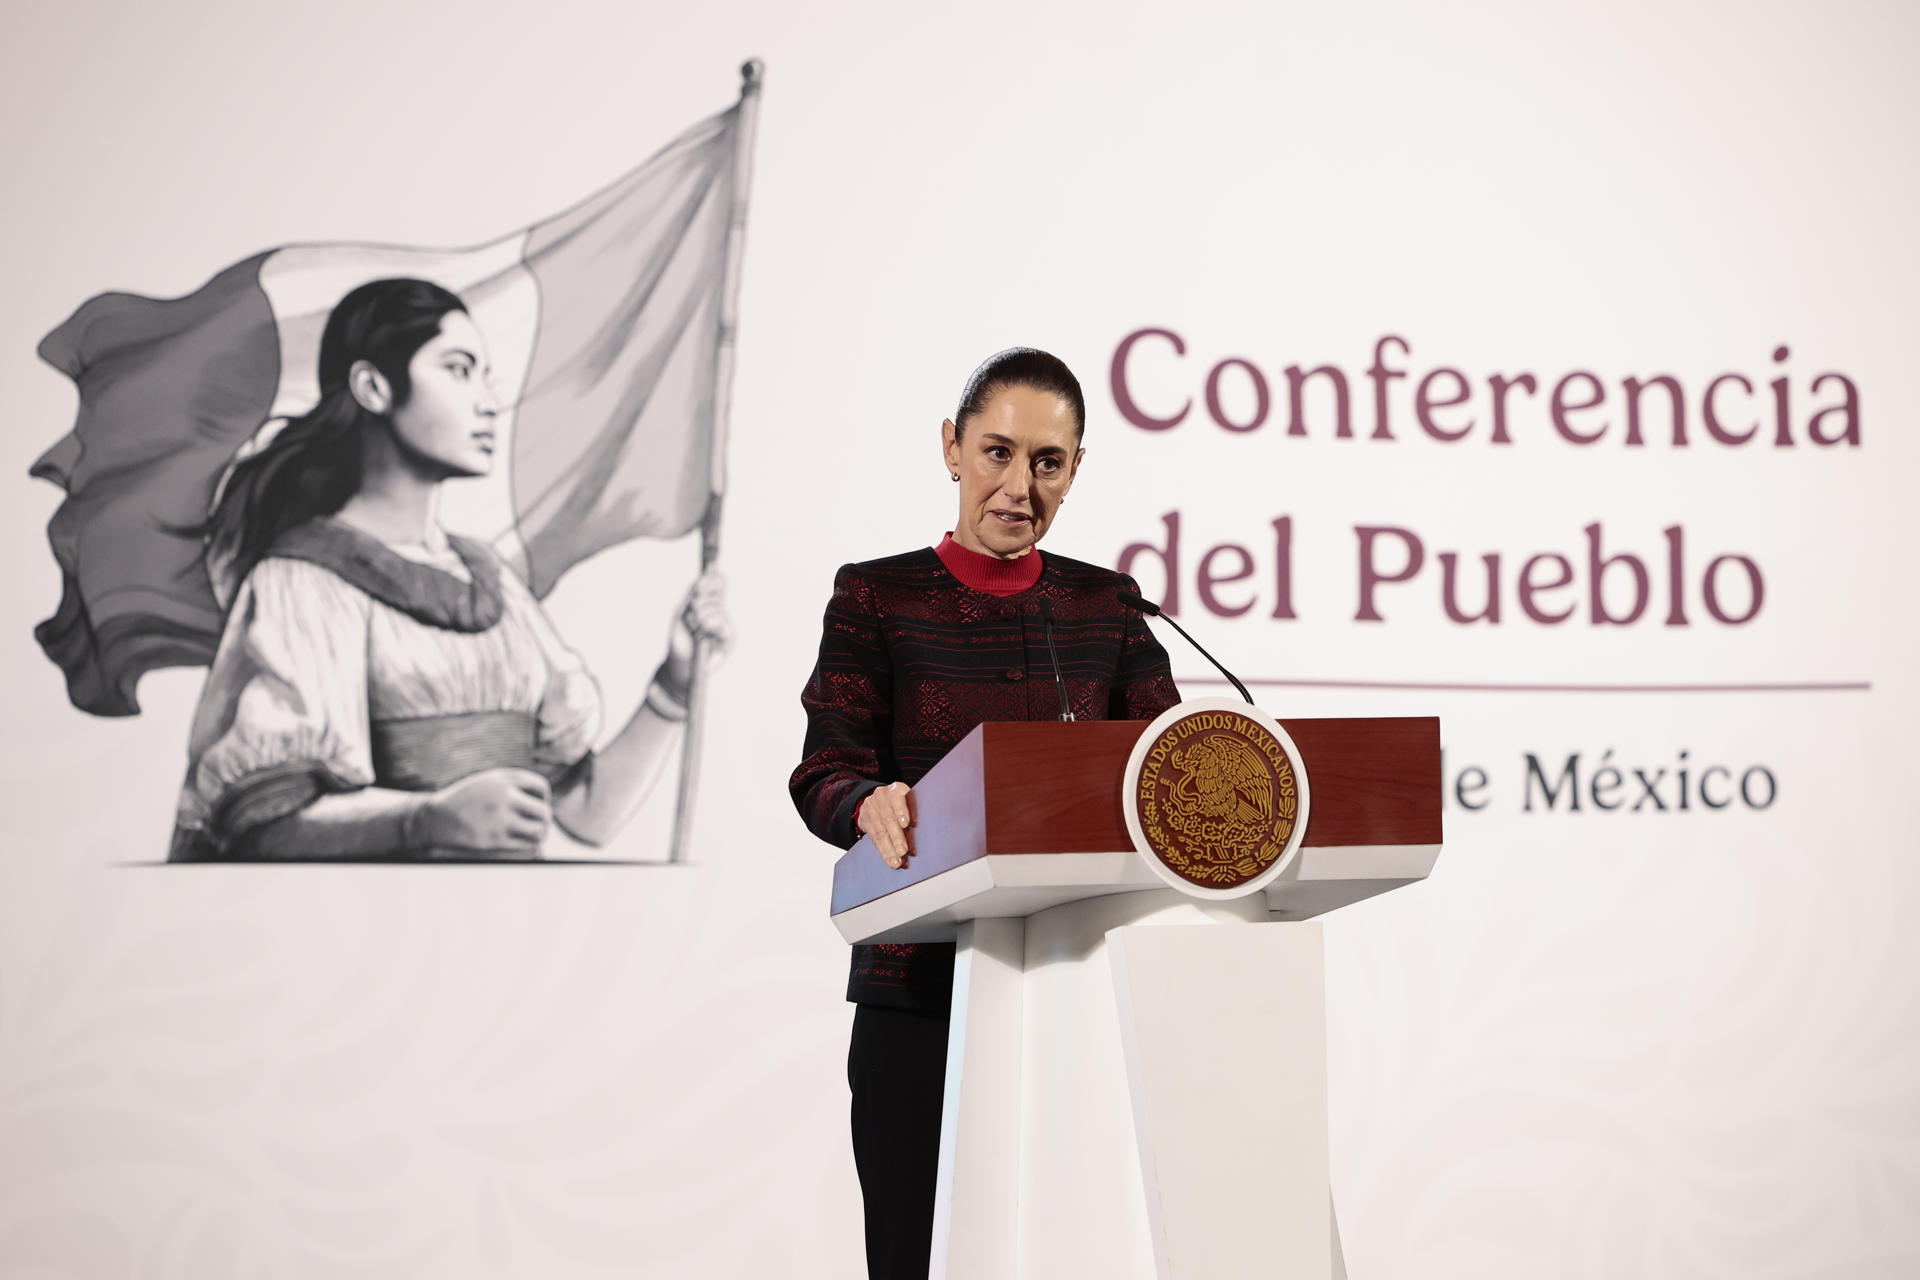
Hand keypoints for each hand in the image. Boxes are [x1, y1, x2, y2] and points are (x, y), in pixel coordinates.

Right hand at [414, 768, 551, 853]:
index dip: (543, 797)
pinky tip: (521, 842)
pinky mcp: (495, 841)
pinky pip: (526, 846)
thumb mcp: (488, 781)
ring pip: (539, 831)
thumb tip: (545, 798)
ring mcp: (500, 820)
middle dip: (544, 818)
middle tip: (538, 822)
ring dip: (540, 833)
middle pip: (544, 811)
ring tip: (534, 834)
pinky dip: (528, 845)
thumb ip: (514, 784)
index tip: (535, 803)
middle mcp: (504, 798)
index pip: (541, 787)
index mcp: (503, 780)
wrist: (435, 819)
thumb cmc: (466, 800)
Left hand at [665, 569, 731, 679]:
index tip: (697, 588)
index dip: (710, 580)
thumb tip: (700, 581)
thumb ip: (692, 595)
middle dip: (701, 599)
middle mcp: (720, 611)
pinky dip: (709, 625)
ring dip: (700, 616)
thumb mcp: (681, 612)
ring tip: (694, 629)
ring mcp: (726, 624)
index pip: (719, 581)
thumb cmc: (680, 639)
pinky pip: (722, 623)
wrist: (680, 664)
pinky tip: (702, 634)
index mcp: (710, 602)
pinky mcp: (730, 638)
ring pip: (718, 607)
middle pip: (719, 590)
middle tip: (691, 613)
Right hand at [857, 781, 913, 868]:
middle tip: (904, 851)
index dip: (902, 811)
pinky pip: (874, 838)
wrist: (878, 800)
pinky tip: (889, 860)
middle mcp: (881, 795)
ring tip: (897, 862)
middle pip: (888, 818)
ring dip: (889, 849)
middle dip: (896, 836)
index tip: (907, 824)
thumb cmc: (902, 803)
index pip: (898, 798)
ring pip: (880, 831)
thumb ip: (915, 810)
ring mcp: (870, 807)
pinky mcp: (864, 819)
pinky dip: (883, 851)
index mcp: (896, 788)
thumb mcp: (909, 800)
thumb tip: (928, 830)